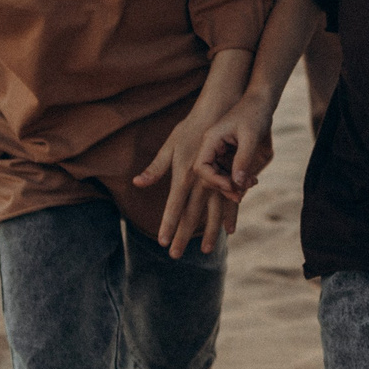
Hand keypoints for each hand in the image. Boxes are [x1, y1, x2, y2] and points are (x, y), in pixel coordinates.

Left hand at [132, 108, 233, 255]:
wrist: (220, 112)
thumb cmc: (191, 127)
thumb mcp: (170, 145)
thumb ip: (155, 168)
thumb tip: (138, 183)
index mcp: (184, 175)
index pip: (173, 206)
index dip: (167, 225)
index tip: (161, 242)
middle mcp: (201, 182)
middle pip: (191, 215)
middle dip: (181, 236)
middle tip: (174, 256)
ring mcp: (217, 181)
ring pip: (213, 214)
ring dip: (208, 233)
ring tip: (205, 251)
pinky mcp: (229, 177)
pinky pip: (230, 203)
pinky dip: (229, 218)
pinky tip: (228, 231)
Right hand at [189, 98, 277, 206]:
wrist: (260, 102)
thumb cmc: (254, 114)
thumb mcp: (250, 137)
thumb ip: (244, 160)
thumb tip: (238, 184)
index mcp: (210, 140)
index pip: (201, 167)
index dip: (214, 181)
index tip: (232, 186)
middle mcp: (211, 146)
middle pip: (208, 175)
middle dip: (224, 186)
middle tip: (242, 194)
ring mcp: (218, 150)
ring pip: (218, 176)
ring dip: (233, 185)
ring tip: (252, 184)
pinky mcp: (227, 153)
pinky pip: (228, 171)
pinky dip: (238, 178)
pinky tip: (252, 180)